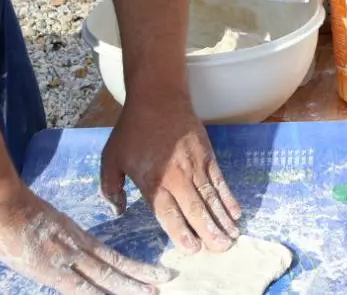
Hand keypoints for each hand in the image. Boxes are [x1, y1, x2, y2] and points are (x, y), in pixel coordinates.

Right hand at [0, 186, 174, 293]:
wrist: (4, 205)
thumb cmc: (17, 212)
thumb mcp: (47, 225)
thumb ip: (59, 240)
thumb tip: (66, 252)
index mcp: (77, 237)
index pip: (110, 255)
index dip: (132, 266)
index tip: (150, 273)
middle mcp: (78, 248)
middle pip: (115, 265)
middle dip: (140, 276)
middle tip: (166, 280)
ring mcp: (67, 259)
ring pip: (105, 275)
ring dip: (129, 286)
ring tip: (152, 291)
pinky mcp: (53, 270)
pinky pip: (80, 288)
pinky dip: (98, 294)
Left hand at [102, 95, 240, 253]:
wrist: (158, 96)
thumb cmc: (132, 129)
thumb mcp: (111, 158)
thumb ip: (110, 187)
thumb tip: (118, 210)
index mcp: (153, 181)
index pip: (169, 213)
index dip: (181, 232)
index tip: (192, 249)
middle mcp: (177, 176)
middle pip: (195, 209)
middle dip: (209, 232)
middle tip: (220, 249)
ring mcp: (196, 165)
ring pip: (211, 197)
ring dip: (222, 219)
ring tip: (232, 237)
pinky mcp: (208, 154)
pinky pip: (220, 180)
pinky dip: (228, 197)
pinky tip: (235, 212)